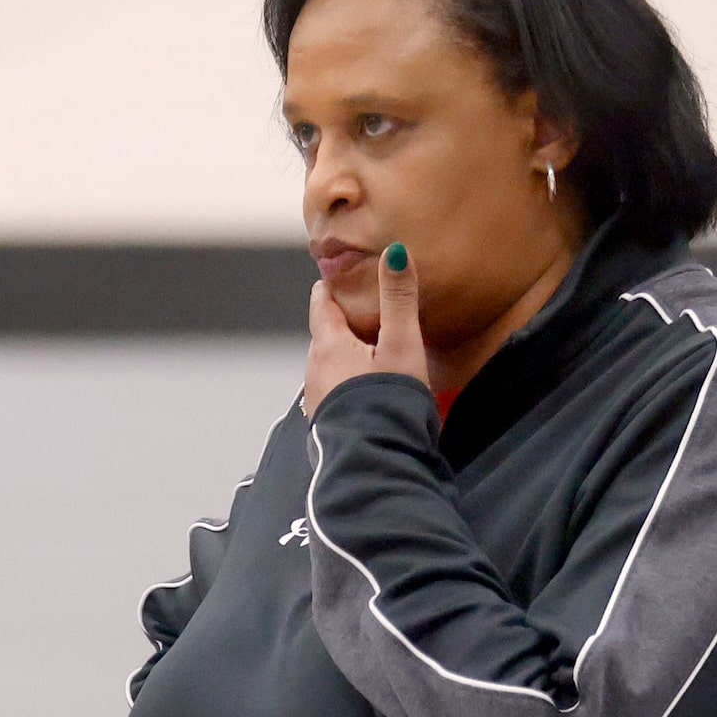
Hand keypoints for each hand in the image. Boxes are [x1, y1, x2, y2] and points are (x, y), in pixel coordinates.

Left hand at [304, 244, 426, 415]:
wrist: (378, 462)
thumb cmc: (388, 402)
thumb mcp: (401, 345)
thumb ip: (399, 300)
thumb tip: (394, 253)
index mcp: (328, 346)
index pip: (321, 302)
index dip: (333, 286)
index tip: (345, 277)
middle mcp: (314, 371)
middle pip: (325, 335)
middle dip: (343, 322)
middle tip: (366, 312)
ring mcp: (317, 400)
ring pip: (329, 365)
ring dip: (346, 356)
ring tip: (372, 352)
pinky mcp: (328, 423)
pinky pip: (335, 392)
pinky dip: (348, 382)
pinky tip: (369, 389)